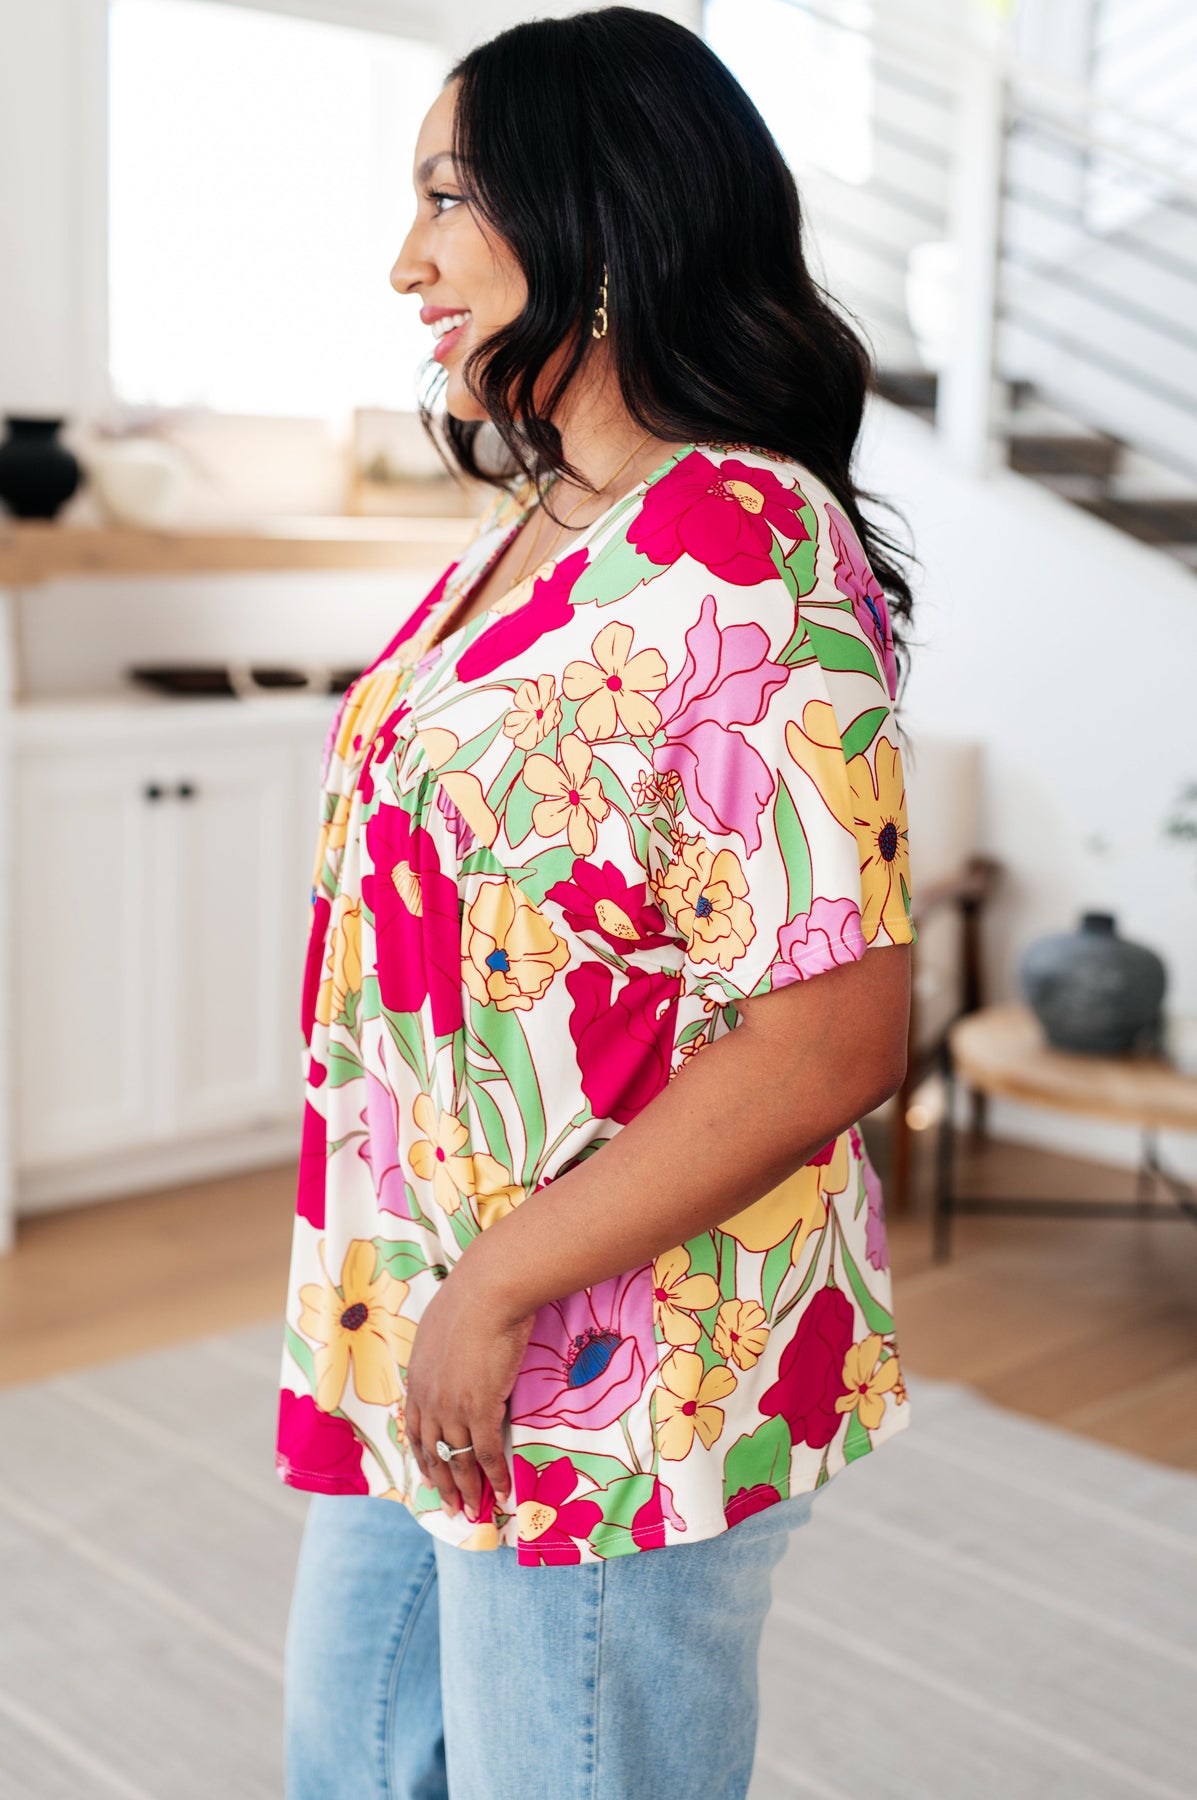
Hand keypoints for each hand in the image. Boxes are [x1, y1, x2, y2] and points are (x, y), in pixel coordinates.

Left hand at [404, 1251, 535, 1521]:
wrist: (488, 1291)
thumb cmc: (471, 1298)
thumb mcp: (442, 1327)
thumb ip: (442, 1351)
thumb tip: (452, 1358)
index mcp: (417, 1378)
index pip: (414, 1428)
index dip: (423, 1456)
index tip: (430, 1476)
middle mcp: (429, 1398)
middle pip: (432, 1452)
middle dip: (442, 1484)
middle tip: (451, 1508)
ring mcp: (452, 1406)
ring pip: (458, 1459)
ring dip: (466, 1490)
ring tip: (474, 1512)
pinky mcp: (480, 1409)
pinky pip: (487, 1453)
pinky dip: (495, 1476)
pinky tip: (504, 1491)